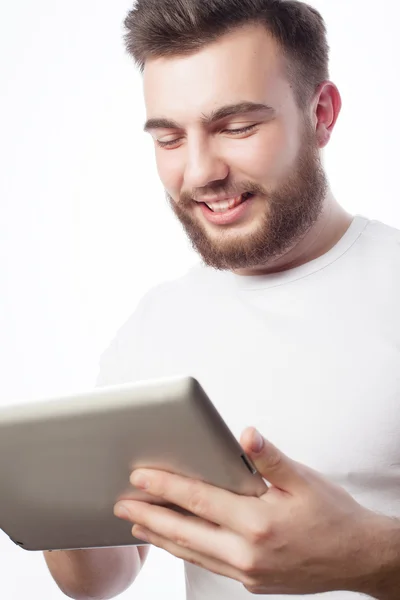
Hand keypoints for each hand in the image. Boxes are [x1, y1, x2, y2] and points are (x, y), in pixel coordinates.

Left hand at [114, 428, 383, 594]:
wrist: (359, 558)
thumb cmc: (333, 516)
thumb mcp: (305, 480)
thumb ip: (270, 458)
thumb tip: (246, 435)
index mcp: (258, 521)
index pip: (199, 499)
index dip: (166, 487)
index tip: (139, 477)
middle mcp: (248, 552)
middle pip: (185, 530)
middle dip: (149, 515)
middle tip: (121, 504)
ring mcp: (249, 572)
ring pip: (193, 552)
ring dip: (162, 536)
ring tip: (136, 524)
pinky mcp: (252, 583)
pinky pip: (209, 565)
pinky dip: (186, 551)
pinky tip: (176, 541)